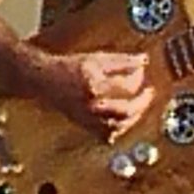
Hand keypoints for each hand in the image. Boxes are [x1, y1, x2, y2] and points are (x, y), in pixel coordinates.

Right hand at [43, 45, 158, 139]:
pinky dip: (118, 129)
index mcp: (94, 85)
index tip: (141, 71)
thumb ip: (122, 60)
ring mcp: (88, 118)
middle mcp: (91, 105)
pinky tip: (123, 120)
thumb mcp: (96, 58)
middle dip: (142, 102)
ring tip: (139, 107)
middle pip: (126, 110)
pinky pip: (107, 135)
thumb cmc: (69, 68)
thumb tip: (143, 60)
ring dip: (133, 118)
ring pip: (118, 126)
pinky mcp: (85, 126)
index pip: (126, 85)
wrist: (45, 80)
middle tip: (149, 93)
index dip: (138, 77)